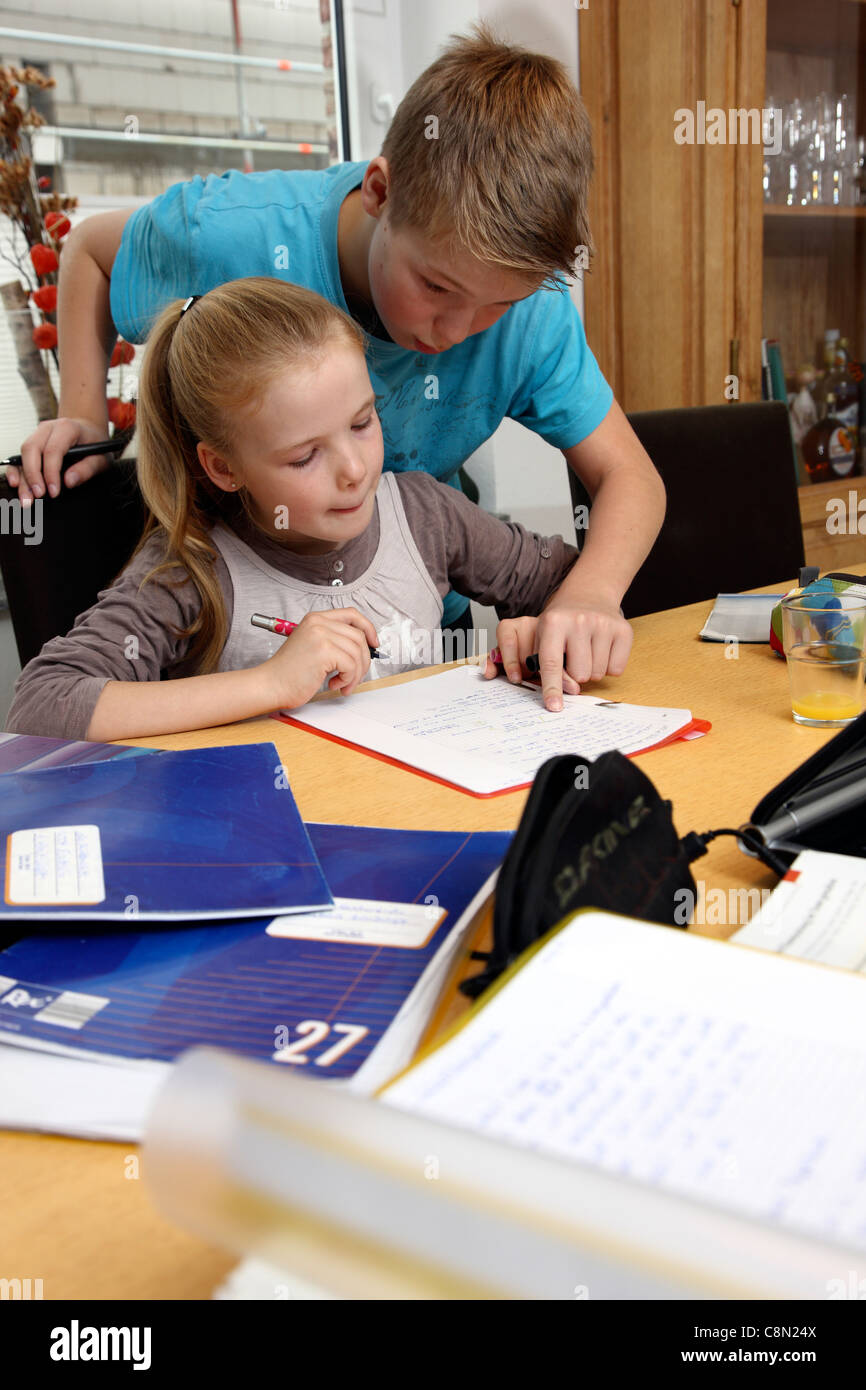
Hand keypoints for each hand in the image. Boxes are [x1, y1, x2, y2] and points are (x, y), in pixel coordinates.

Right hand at [6, 417, 110, 503]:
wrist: (88, 431)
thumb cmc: (95, 445)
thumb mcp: (101, 458)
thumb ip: (87, 469)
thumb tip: (69, 481)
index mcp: (68, 428)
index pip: (53, 450)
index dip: (51, 473)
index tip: (53, 492)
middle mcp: (49, 428)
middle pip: (32, 448)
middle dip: (33, 475)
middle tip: (38, 495)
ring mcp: (38, 434)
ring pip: (24, 452)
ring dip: (23, 476)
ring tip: (27, 497)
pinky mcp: (33, 443)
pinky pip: (20, 455)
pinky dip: (16, 469)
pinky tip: (16, 482)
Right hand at [262, 607, 379, 709]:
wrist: (271, 684)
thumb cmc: (290, 672)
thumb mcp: (313, 646)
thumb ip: (334, 641)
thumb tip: (364, 647)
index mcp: (315, 619)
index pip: (352, 615)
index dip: (368, 628)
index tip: (374, 643)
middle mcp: (318, 623)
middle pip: (359, 636)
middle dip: (363, 660)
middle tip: (354, 676)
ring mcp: (321, 635)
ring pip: (358, 652)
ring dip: (355, 674)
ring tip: (342, 684)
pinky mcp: (324, 651)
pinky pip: (351, 665)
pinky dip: (348, 679)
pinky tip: (334, 684)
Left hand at [483, 598, 632, 712]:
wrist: (589, 594)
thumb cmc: (562, 622)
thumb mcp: (543, 635)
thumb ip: (543, 664)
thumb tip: (562, 692)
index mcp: (553, 622)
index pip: (551, 663)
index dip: (552, 688)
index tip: (554, 706)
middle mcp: (579, 621)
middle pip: (579, 675)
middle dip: (575, 674)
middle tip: (573, 657)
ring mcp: (603, 624)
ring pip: (598, 674)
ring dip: (592, 670)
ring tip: (587, 651)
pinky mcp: (623, 630)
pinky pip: (616, 669)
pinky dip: (609, 666)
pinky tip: (602, 649)